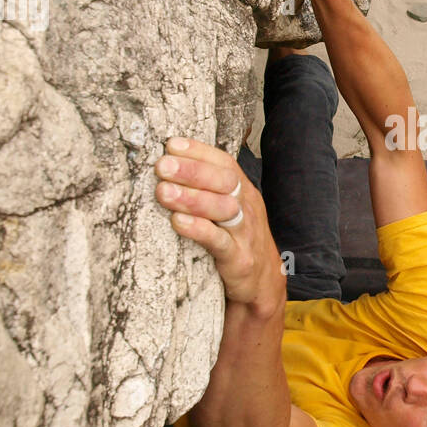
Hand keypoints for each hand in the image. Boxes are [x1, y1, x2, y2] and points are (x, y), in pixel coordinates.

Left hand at [154, 137, 284, 310]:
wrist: (264, 282)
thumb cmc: (238, 239)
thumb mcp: (229, 209)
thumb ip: (208, 189)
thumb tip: (170, 163)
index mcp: (243, 191)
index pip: (224, 163)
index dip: (199, 151)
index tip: (171, 145)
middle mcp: (246, 207)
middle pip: (224, 181)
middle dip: (191, 171)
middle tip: (162, 165)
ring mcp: (244, 233)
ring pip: (223, 208)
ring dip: (191, 198)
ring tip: (163, 191)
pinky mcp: (239, 259)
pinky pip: (219, 241)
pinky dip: (198, 230)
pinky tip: (177, 222)